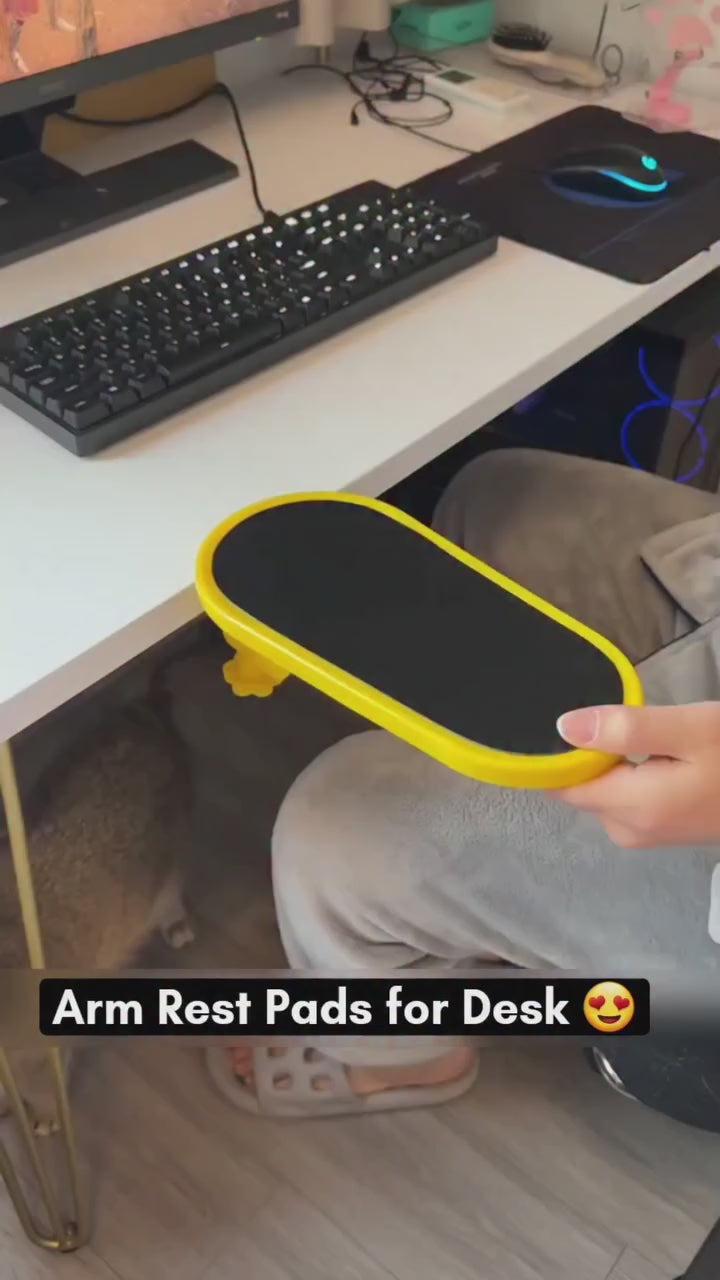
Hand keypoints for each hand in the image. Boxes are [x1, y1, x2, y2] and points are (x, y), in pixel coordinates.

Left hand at [554, 702, 719, 847]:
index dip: (557, 752)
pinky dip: (627, 773)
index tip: (565, 718)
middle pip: (578, 787)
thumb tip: (563, 728)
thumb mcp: (689, 729)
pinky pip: (621, 797)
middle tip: (620, 718)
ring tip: (641, 734)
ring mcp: (642, 834)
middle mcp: (627, 830)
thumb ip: (625, 728)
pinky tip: (652, 753)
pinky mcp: (656, 829)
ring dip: (610, 761)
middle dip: (588, 753)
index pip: (562, 785)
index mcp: (632, 808)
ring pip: (600, 790)